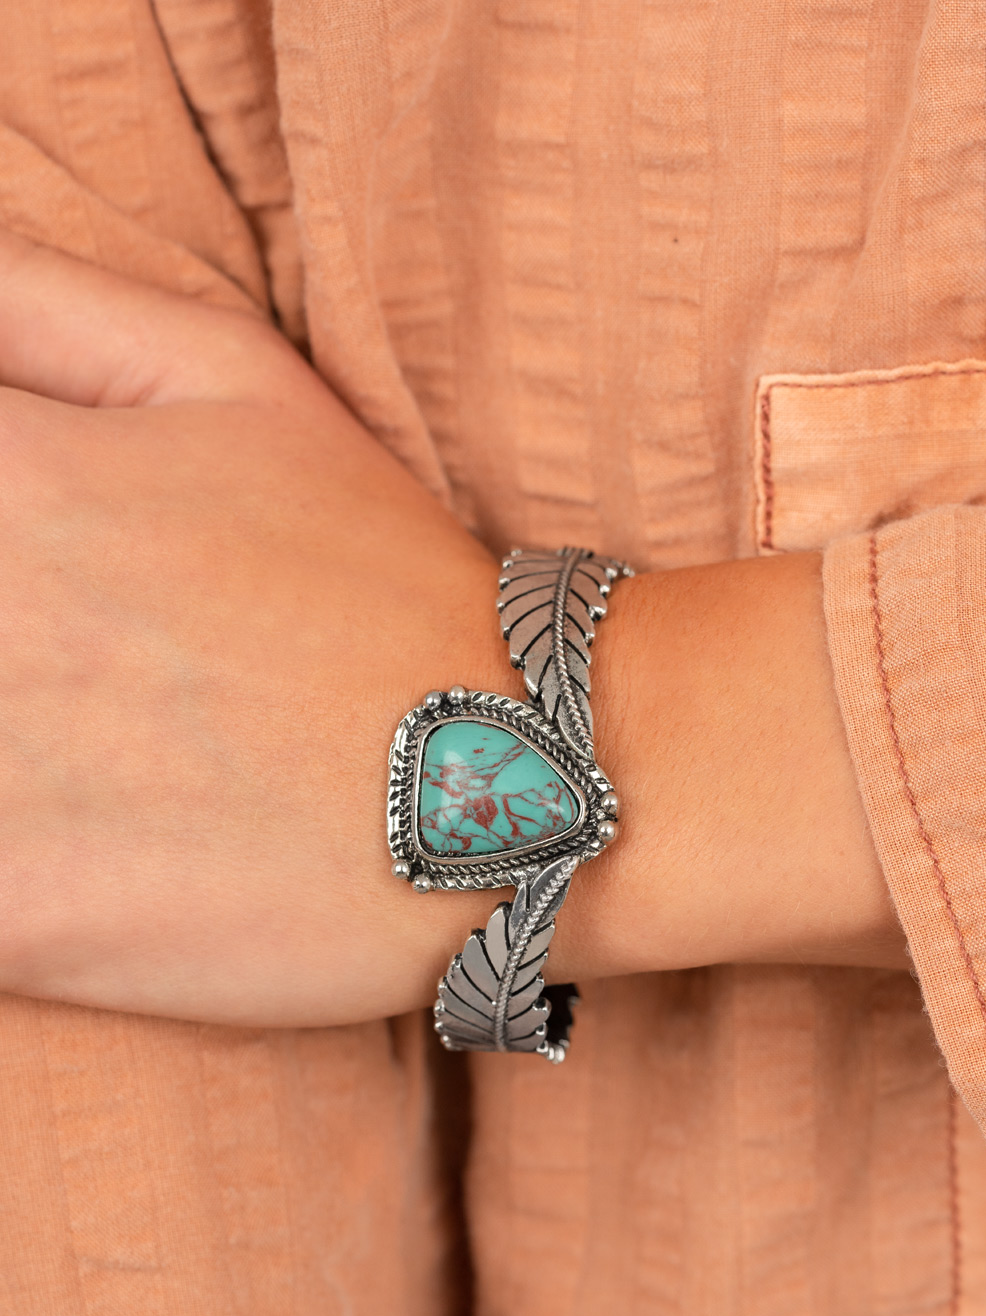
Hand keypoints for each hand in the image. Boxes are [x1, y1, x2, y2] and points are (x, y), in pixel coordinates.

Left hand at [0, 230, 905, 1030]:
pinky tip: (75, 835)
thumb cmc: (378, 582)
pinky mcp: (13, 919)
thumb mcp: (235, 379)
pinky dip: (2, 867)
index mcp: (4, 479)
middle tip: (70, 663)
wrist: (510, 787)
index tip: (37, 563)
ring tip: (83, 739)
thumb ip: (42, 300)